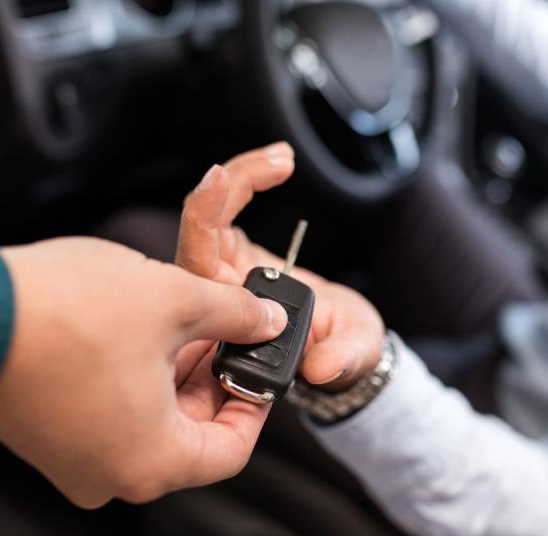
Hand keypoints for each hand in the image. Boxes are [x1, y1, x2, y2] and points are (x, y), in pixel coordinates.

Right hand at [0, 237, 287, 508]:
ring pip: (152, 421)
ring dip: (174, 372)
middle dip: (212, 377)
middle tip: (224, 330)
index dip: (256, 403)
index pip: (231, 449)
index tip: (261, 366)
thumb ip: (235, 315)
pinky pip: (112, 415)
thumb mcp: (175, 300)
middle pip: (191, 434)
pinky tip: (141, 331)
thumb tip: (267, 321)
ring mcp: (74, 460)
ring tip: (183, 319)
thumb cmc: (65, 313)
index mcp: (152, 461)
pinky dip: (136, 379)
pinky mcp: (48, 437)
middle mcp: (112, 475)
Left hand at [176, 143, 385, 390]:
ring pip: (210, 217)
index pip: (199, 273)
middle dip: (225, 189)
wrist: (341, 345)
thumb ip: (339, 361)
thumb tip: (321, 366)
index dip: (202, 223)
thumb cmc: (339, 354)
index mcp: (227, 327)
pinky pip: (227, 210)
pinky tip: (280, 162)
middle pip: (198, 236)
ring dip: (241, 177)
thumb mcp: (349, 357)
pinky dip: (249, 180)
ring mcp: (224, 272)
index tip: (220, 183)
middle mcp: (217, 297)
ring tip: (284, 158)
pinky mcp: (236, 252)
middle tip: (275, 162)